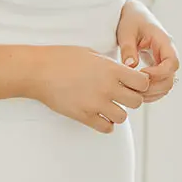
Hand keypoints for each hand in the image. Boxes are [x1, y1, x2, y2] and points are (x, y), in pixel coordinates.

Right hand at [29, 46, 149, 132]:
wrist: (38, 71)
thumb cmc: (62, 58)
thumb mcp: (91, 54)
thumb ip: (110, 65)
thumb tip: (123, 72)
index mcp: (111, 69)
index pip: (143, 83)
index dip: (140, 84)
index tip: (132, 84)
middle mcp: (107, 87)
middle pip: (137, 102)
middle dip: (131, 99)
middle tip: (121, 96)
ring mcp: (95, 103)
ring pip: (122, 117)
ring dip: (117, 113)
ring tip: (107, 106)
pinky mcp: (84, 116)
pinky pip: (106, 128)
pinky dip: (105, 124)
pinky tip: (98, 115)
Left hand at [116, 0, 179, 101]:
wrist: (132, 14)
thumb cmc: (130, 20)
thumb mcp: (127, 31)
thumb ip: (128, 48)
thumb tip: (131, 65)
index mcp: (164, 42)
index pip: (172, 63)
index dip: (159, 73)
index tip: (141, 74)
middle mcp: (167, 54)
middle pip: (171, 78)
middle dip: (154, 87)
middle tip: (135, 88)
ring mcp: (163, 62)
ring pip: (166, 84)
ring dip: (152, 92)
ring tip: (133, 92)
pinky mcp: (157, 67)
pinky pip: (159, 84)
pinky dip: (150, 92)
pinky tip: (135, 92)